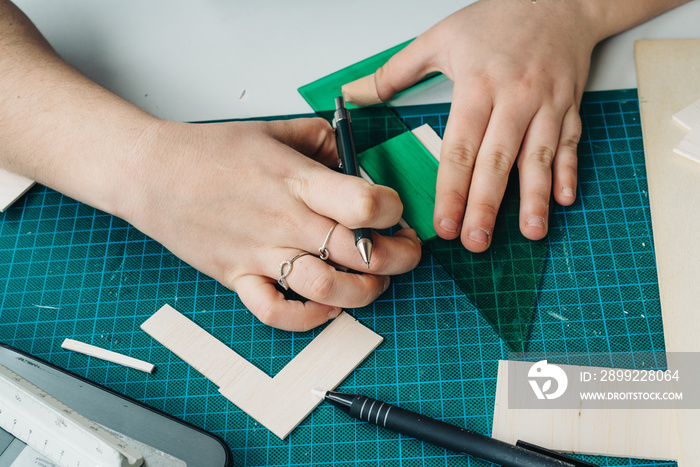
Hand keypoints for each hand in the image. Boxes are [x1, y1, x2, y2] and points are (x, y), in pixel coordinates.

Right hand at [122, 118, 420, 330]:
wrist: (150, 172)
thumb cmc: (209, 152)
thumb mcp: (272, 129)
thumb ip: (320, 139)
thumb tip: (354, 158)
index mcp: (296, 180)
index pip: (365, 203)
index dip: (394, 210)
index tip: (394, 210)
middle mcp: (283, 220)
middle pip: (360, 252)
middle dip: (398, 257)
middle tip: (405, 251)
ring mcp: (259, 254)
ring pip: (328, 290)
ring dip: (364, 292)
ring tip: (373, 281)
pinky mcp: (238, 277)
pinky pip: (277, 313)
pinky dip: (309, 319)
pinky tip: (326, 306)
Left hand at [372, 0, 597, 250]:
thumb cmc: (498, 18)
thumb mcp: (439, 37)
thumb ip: (395, 71)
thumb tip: (354, 93)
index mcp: (477, 85)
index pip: (460, 147)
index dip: (451, 189)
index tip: (443, 224)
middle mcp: (514, 98)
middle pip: (497, 160)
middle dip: (486, 205)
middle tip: (476, 242)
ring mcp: (547, 104)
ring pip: (538, 157)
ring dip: (534, 198)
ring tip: (530, 233)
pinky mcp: (570, 106)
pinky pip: (570, 143)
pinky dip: (568, 172)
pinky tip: (563, 200)